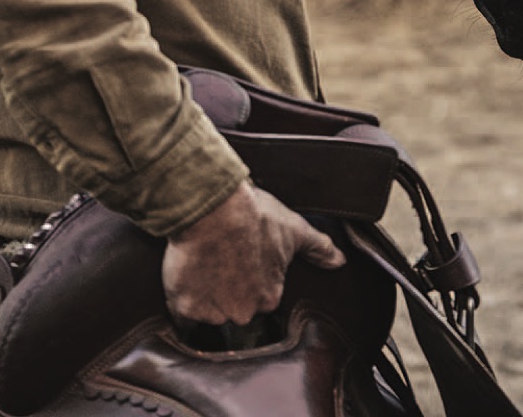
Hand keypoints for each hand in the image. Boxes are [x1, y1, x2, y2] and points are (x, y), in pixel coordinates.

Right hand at [161, 182, 344, 324]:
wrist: (213, 208)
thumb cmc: (253, 215)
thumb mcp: (293, 229)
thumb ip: (318, 248)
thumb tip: (339, 261)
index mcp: (270, 296)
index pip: (259, 297)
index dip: (248, 279)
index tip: (240, 262)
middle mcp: (244, 311)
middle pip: (233, 309)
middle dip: (227, 290)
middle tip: (220, 262)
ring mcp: (214, 312)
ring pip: (208, 312)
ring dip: (204, 295)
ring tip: (203, 264)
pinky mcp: (186, 307)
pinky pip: (182, 314)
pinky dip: (182, 299)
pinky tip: (186, 278)